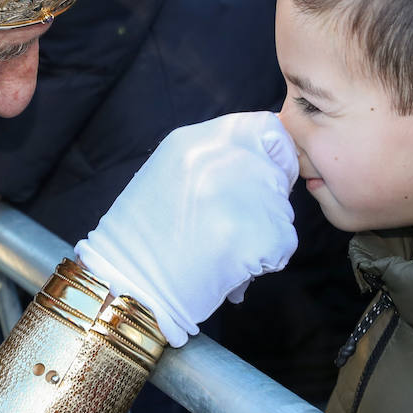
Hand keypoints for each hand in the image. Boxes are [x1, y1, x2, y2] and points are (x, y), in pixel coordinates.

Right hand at [74, 111, 297, 346]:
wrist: (129, 283)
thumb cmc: (143, 235)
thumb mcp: (170, 172)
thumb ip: (213, 159)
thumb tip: (257, 161)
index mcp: (198, 140)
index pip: (266, 128)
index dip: (272, 156)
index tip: (262, 178)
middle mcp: (226, 157)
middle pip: (276, 172)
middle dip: (265, 201)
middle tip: (233, 225)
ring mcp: (248, 193)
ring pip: (282, 211)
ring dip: (263, 232)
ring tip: (221, 247)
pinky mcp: (264, 233)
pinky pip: (283, 244)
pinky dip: (264, 260)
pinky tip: (229, 266)